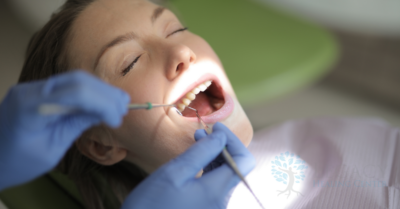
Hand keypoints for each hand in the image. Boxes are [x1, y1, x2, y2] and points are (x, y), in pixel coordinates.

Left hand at [0, 70, 128, 190]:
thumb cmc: (16, 162)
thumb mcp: (51, 150)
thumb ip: (75, 126)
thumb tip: (103, 113)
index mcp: (29, 106)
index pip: (75, 93)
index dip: (101, 103)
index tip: (117, 119)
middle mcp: (30, 90)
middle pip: (76, 80)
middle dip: (105, 93)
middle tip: (125, 107)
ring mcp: (33, 88)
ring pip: (74, 79)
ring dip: (100, 90)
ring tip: (120, 102)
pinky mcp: (38, 91)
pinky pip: (68, 85)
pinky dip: (89, 92)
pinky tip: (103, 100)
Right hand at [121, 122, 254, 208]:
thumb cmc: (151, 205)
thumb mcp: (174, 172)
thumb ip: (201, 153)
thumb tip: (220, 137)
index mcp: (216, 191)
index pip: (243, 161)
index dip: (232, 141)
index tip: (216, 128)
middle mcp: (221, 202)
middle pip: (235, 168)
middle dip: (222, 147)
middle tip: (202, 132)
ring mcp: (213, 208)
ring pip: (224, 177)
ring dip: (214, 157)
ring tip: (197, 142)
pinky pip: (214, 186)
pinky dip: (208, 170)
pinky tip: (194, 162)